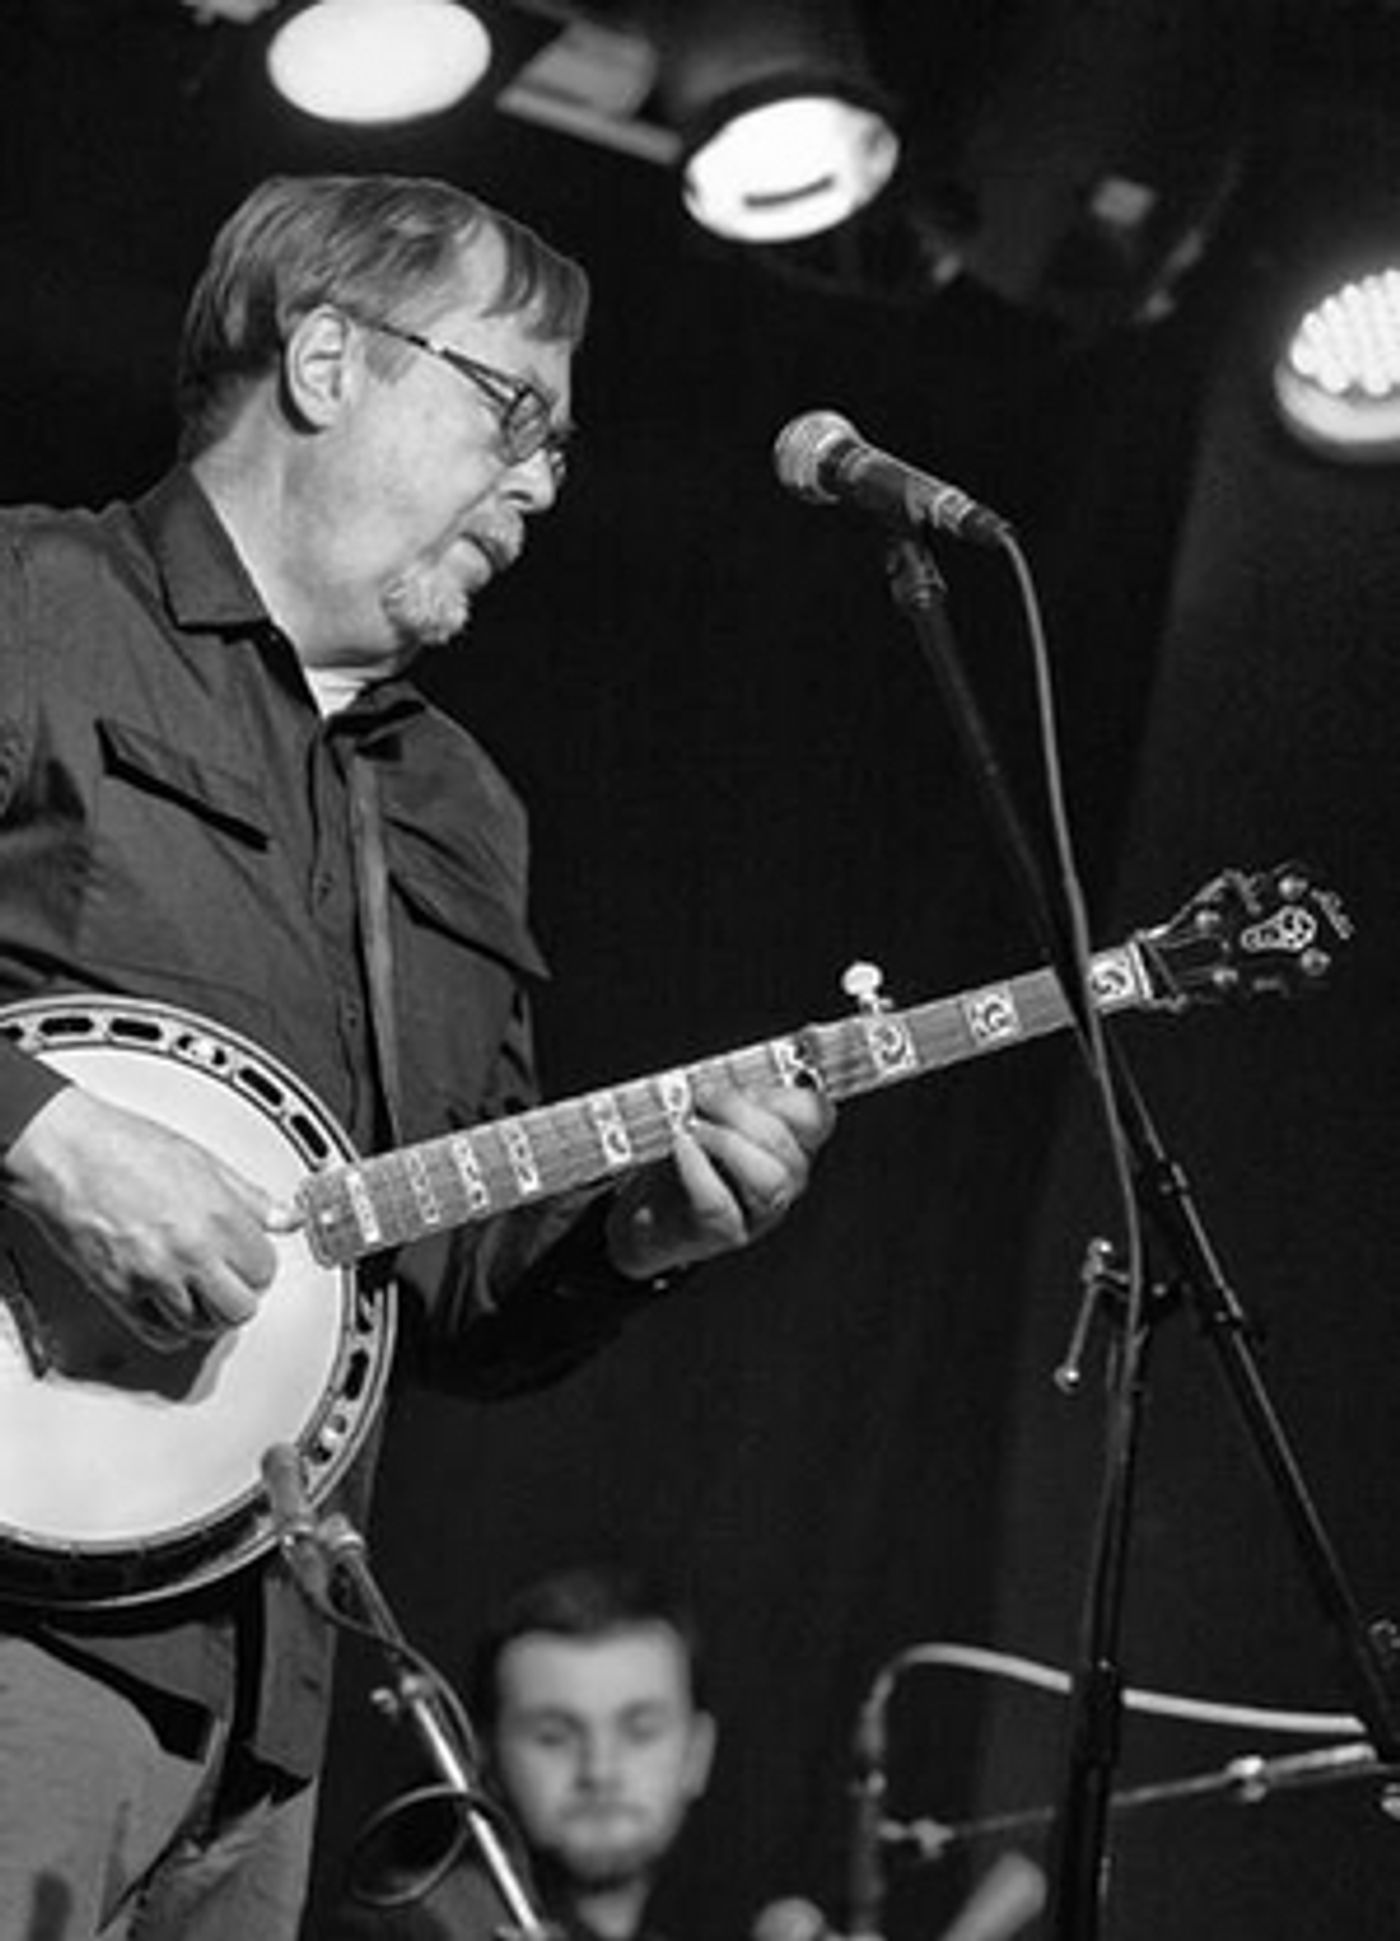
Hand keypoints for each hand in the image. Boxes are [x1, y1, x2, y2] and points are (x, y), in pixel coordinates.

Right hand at [0, 1085, 301, 1351]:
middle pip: (240, 1307)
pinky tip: (172, 1308)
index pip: (265, 1269)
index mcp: (218, 1217)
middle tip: (229, 1280)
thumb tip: (286, 1217)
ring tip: (199, 1291)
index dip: (259, 1266)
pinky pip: (159, 1333)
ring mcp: (154, 1276)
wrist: (65, 1152)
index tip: (250, 1260)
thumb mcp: (202, 1161)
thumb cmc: (123, 1147)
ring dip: (205, 1313)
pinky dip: (171, 1328)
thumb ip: (250, 1198)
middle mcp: (191, 1252)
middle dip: (239, 1296)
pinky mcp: (119, 1292)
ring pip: (202, 1326)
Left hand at [605, 1078, 833, 1281]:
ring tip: (693, 1129)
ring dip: (728, 1144)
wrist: (649, 1209)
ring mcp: (760, 1213)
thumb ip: (729, 1097)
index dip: (789, 1097)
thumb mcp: (712, 1117)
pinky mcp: (724, 1233)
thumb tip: (719, 1077)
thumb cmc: (684, 1157)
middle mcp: (786, 1181)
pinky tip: (682, 1148)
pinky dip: (697, 1171)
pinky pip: (719, 1204)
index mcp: (792, 1143)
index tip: (748, 1083)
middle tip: (703, 1097)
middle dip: (742, 1114)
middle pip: (788, 1148)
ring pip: (770, 1180)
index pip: (817, 1118)